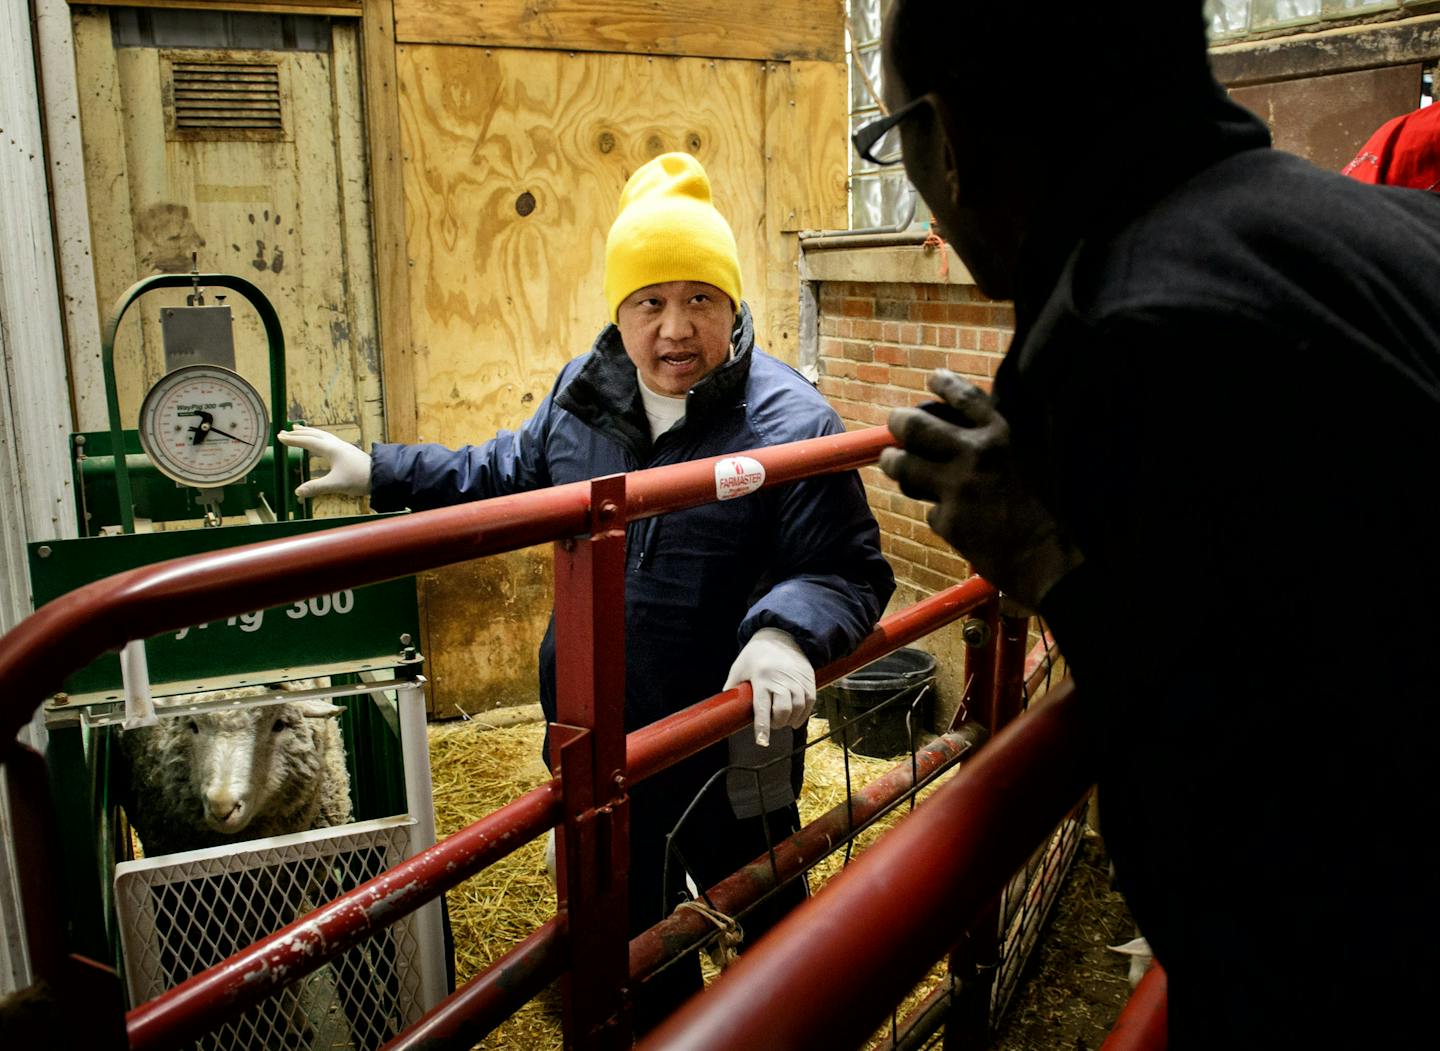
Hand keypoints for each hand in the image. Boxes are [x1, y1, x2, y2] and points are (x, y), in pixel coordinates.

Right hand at [277, 425, 371, 499]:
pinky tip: (320, 443)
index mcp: (331, 449)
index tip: (279, 437)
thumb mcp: (336, 484)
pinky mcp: (348, 451)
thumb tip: (297, 492)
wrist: (381, 475)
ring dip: (309, 432)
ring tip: (298, 430)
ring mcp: (343, 446)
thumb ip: (316, 487)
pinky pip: (328, 439)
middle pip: (314, 435)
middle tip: (284, 431)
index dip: (293, 440)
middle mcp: (336, 445)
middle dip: (298, 434)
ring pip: (322, 435)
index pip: (308, 442)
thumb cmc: (359, 479)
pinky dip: (318, 437)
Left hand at [724, 628, 815, 746]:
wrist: (780, 636)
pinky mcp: (808, 679)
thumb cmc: (755, 655)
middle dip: (777, 723)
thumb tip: (722, 710)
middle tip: (772, 724)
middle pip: (783, 710)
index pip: (762, 708)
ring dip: (791, 720)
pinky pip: (809, 702)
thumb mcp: (739, 668)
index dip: (762, 728)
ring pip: (798, 708)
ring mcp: (796, 679)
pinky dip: (803, 714)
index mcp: (761, 677)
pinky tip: (795, 717)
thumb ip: (732, 689)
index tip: (762, 742)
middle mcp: (781, 679)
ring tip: (783, 720)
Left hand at [880, 370, 1081, 608]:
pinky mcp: (948, 521)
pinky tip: (952, 516)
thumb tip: (969, 426)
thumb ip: (1002, 441)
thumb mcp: (1034, 458)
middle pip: (915, 425)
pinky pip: (928, 509)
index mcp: (1002, 434)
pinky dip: (937, 511)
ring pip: (903, 465)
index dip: (943, 384)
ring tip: (892, 461)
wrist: (1052, 559)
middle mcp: (976, 454)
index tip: (933, 379)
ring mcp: (958, 488)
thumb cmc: (1052, 508)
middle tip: (895, 423)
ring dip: (893, 462)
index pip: (963, 397)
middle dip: (898, 422)